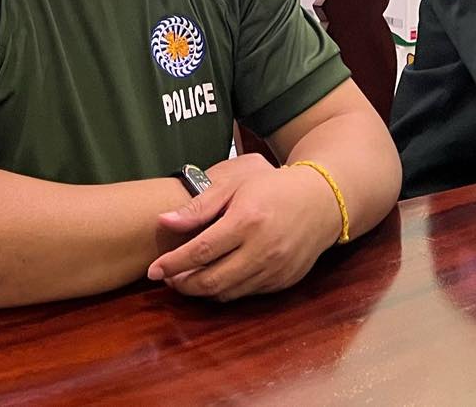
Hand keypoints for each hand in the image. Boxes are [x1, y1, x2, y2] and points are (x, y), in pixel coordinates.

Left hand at [145, 154, 341, 301]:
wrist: (322, 200)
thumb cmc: (273, 185)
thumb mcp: (235, 182)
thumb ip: (199, 205)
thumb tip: (163, 221)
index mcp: (247, 221)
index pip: (200, 251)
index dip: (173, 264)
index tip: (153, 270)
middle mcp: (262, 250)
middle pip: (211, 280)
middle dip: (183, 283)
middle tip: (167, 277)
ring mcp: (275, 269)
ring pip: (227, 292)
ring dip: (201, 290)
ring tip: (185, 279)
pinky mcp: (283, 281)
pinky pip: (246, 293)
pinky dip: (225, 289)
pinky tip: (214, 278)